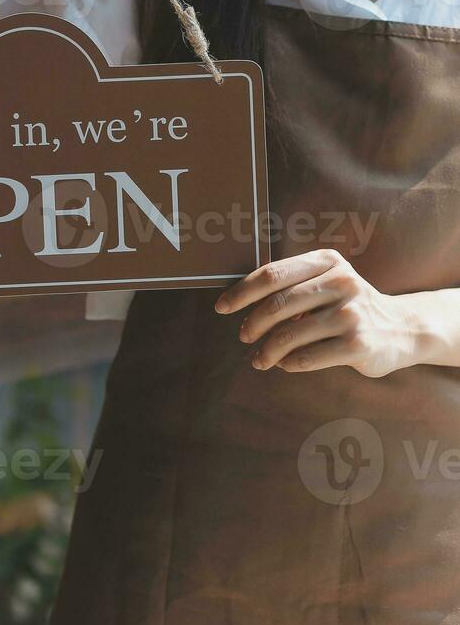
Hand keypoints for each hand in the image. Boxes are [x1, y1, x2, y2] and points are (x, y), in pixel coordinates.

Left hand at [215, 249, 421, 377]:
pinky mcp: (358, 344)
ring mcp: (351, 314)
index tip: (222, 307)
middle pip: (277, 304)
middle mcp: (341, 282)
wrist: (401, 329)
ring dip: (266, 350)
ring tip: (259, 359)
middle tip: (243, 336)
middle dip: (252, 323)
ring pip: (289, 334)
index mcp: (327, 261)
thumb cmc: (348, 305)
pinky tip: (284, 363)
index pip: (272, 274)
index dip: (241, 292)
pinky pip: (307, 357)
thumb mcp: (326, 281)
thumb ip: (291, 284)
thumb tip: (238, 298)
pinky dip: (288, 363)